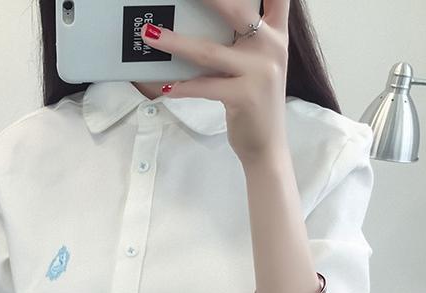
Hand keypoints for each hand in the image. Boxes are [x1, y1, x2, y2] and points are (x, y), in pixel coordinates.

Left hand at [139, 0, 289, 164]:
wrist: (266, 146)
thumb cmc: (252, 103)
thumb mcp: (254, 64)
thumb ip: (240, 39)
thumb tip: (195, 21)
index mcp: (275, 34)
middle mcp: (272, 47)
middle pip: (236, 9)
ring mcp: (260, 72)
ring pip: (210, 51)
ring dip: (176, 42)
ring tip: (150, 34)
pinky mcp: (246, 96)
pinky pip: (206, 86)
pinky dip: (183, 87)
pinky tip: (164, 85)